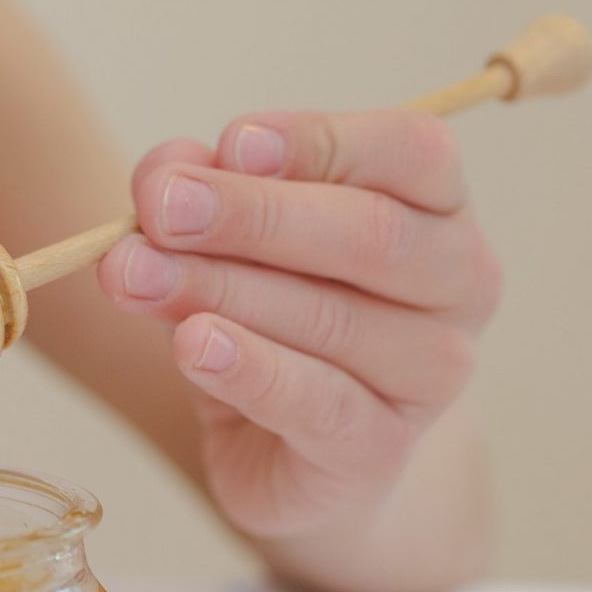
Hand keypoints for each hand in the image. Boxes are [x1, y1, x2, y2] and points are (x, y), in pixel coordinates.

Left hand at [97, 110, 501, 538]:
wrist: (291, 445)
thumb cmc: (271, 308)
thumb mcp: (229, 236)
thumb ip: (199, 192)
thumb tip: (166, 177)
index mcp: (438, 205)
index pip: (410, 151)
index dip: (320, 141)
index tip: (232, 142)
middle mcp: (459, 282)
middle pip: (371, 233)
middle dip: (254, 215)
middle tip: (162, 209)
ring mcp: (432, 372)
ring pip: (333, 319)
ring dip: (221, 289)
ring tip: (133, 274)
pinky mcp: (382, 449)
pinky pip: (318, 404)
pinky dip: (250, 369)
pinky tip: (192, 345)